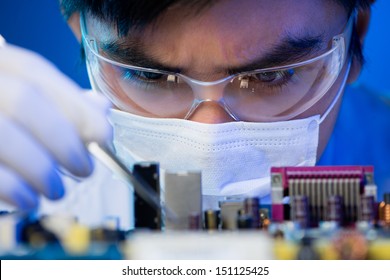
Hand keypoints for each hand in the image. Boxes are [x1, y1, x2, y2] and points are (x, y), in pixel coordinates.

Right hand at [0, 41, 111, 209]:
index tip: (104, 135)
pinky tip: (29, 199)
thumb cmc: (3, 118)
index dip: (77, 106)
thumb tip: (100, 108)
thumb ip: (59, 102)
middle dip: (65, 140)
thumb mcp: (22, 100)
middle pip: (25, 101)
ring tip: (56, 189)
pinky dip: (14, 187)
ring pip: (4, 133)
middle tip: (84, 169)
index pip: (36, 72)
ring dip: (41, 168)